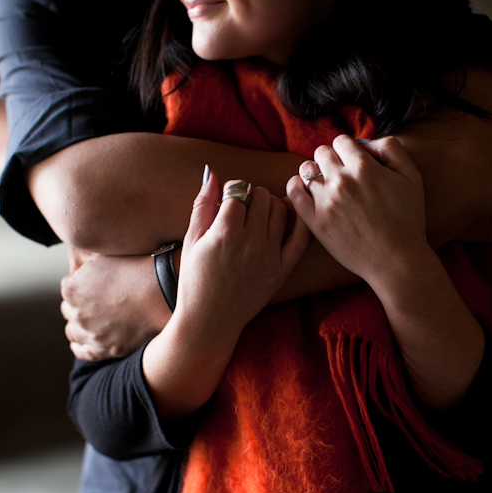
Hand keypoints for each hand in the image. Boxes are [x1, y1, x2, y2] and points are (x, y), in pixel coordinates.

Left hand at [61, 248, 171, 361]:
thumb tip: (73, 265)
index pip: (68, 287)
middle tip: (96, 299)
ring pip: (73, 332)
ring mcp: (92, 334)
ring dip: (79, 325)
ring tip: (92, 320)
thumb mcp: (104, 253)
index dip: (81, 283)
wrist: (163, 289)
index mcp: (71, 289)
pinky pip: (84, 352)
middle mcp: (77, 313)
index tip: (94, 282)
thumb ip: (81, 258)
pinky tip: (83, 341)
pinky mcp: (107, 349)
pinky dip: (81, 346)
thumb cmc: (138, 267)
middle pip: (69, 310)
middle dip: (79, 304)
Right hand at [172, 170, 310, 347]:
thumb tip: (211, 172)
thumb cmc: (195, 280)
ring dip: (271, 204)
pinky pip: (300, 237)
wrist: (210, 320)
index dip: (231, 190)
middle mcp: (251, 242)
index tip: (226, 199)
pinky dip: (298, 221)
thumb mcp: (191, 241)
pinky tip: (289, 216)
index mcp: (225, 233)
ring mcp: (270, 256)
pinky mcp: (282, 269)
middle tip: (242, 207)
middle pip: (262, 196)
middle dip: (252, 195)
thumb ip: (202, 205)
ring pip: (281, 210)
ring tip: (258, 215)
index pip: (238, 190)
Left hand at [286, 134, 428, 287]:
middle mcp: (342, 180)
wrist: (396, 260)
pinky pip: (294, 193)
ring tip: (325, 186)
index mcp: (364, 167)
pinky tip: (305, 192)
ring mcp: (326, 201)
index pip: (342, 141)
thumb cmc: (407, 220)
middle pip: (321, 152)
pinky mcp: (315, 221)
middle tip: (340, 175)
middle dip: (330, 160)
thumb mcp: (412, 177)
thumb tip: (367, 142)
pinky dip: (296, 187)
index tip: (353, 163)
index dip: (348, 150)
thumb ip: (392, 149)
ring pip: (306, 170)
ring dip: (314, 173)